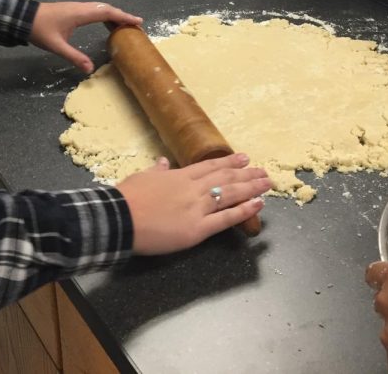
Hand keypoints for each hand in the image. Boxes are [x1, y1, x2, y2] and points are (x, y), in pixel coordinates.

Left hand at [29, 1, 141, 72]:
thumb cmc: (40, 30)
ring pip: (100, 8)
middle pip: (107, 8)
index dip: (124, 16)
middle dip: (122, 16)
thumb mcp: (57, 46)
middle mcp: (81, 7)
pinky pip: (94, 10)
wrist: (23, 17)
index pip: (107, 12)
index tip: (138, 21)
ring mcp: (77, 7)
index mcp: (80, 13)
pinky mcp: (73, 10)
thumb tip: (90, 70)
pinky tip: (106, 24)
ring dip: (114, 15)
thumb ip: (74, 57)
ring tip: (125, 25)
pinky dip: (105, 15)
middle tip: (136, 25)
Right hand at [117, 154, 270, 253]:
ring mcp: (197, 208)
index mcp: (179, 176)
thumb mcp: (142, 177)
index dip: (228, 162)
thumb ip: (157, 171)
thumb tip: (162, 162)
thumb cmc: (128, 197)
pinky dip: (244, 210)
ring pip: (230, 194)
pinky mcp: (197, 229)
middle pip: (225, 177)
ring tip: (267, 183)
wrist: (121, 217)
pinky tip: (258, 205)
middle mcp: (193, 188)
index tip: (244, 158)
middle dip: (246, 173)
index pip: (210, 166)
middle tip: (263, 170)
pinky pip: (225, 218)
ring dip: (251, 187)